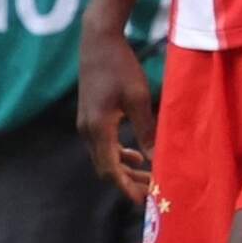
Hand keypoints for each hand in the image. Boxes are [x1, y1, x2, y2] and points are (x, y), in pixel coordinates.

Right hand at [78, 21, 156, 197]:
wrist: (97, 41)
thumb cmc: (120, 66)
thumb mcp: (138, 99)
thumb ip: (146, 131)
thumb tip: (157, 159)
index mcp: (98, 128)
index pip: (110, 169)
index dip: (126, 187)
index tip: (142, 201)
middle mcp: (86, 130)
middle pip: (104, 167)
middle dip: (127, 182)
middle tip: (152, 190)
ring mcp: (85, 124)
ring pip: (103, 158)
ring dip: (123, 170)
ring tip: (147, 176)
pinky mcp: (89, 117)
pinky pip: (102, 146)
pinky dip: (117, 155)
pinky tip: (135, 155)